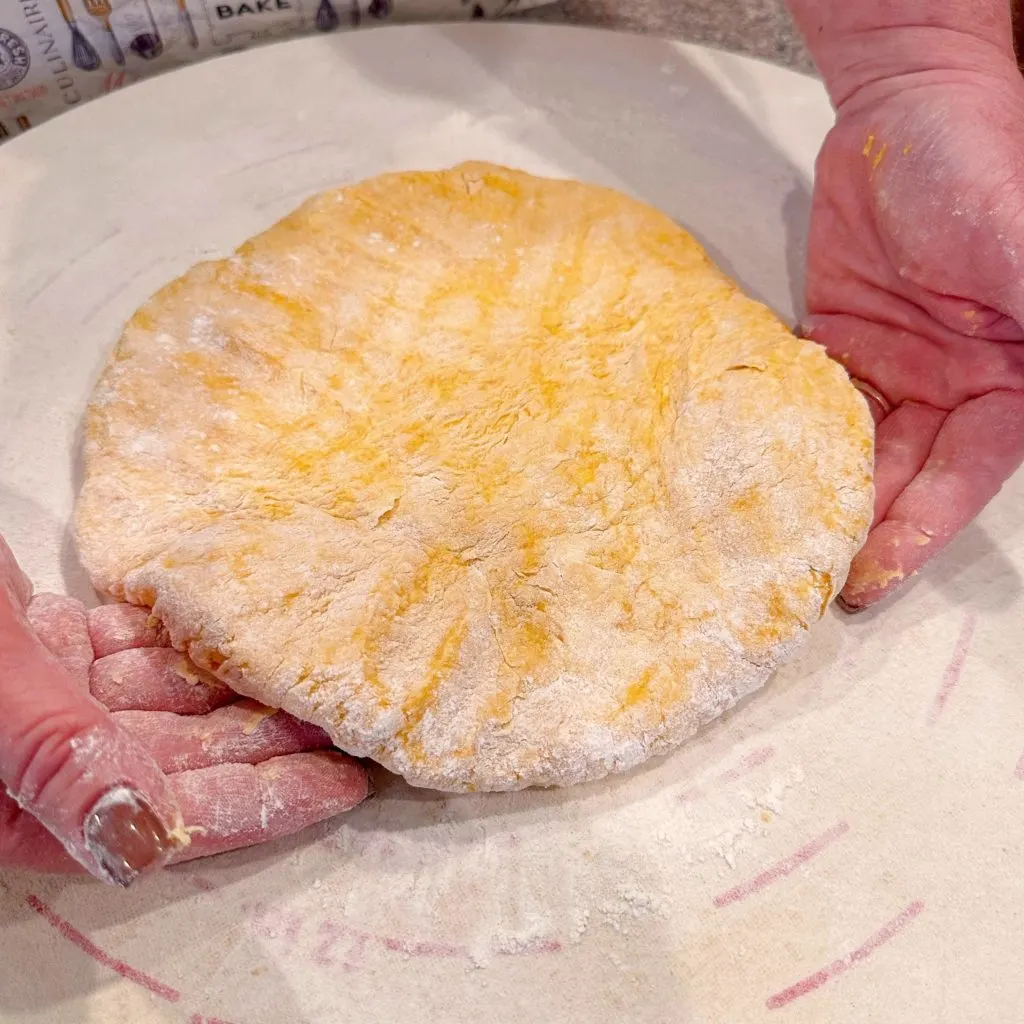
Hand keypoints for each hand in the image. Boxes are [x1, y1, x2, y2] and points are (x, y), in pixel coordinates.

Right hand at [0, 537, 367, 883]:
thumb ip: (62, 756)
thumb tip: (139, 841)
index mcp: (22, 807)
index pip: (172, 818)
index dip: (264, 803)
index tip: (344, 783)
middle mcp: (43, 763)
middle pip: (182, 759)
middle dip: (267, 736)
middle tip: (350, 713)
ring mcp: (48, 700)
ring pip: (165, 700)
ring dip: (233, 682)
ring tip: (311, 663)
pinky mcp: (48, 646)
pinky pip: (134, 650)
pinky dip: (182, 639)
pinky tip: (239, 625)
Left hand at [798, 25, 1023, 607]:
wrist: (906, 109)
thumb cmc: (979, 167)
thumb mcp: (1017, 257)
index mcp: (1006, 386)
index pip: (960, 480)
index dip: (918, 532)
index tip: (872, 578)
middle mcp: (952, 389)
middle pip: (902, 478)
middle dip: (858, 528)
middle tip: (801, 578)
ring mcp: (894, 369)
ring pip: (854, 450)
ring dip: (817, 490)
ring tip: (768, 537)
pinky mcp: (841, 343)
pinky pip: (814, 404)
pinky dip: (787, 435)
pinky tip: (751, 467)